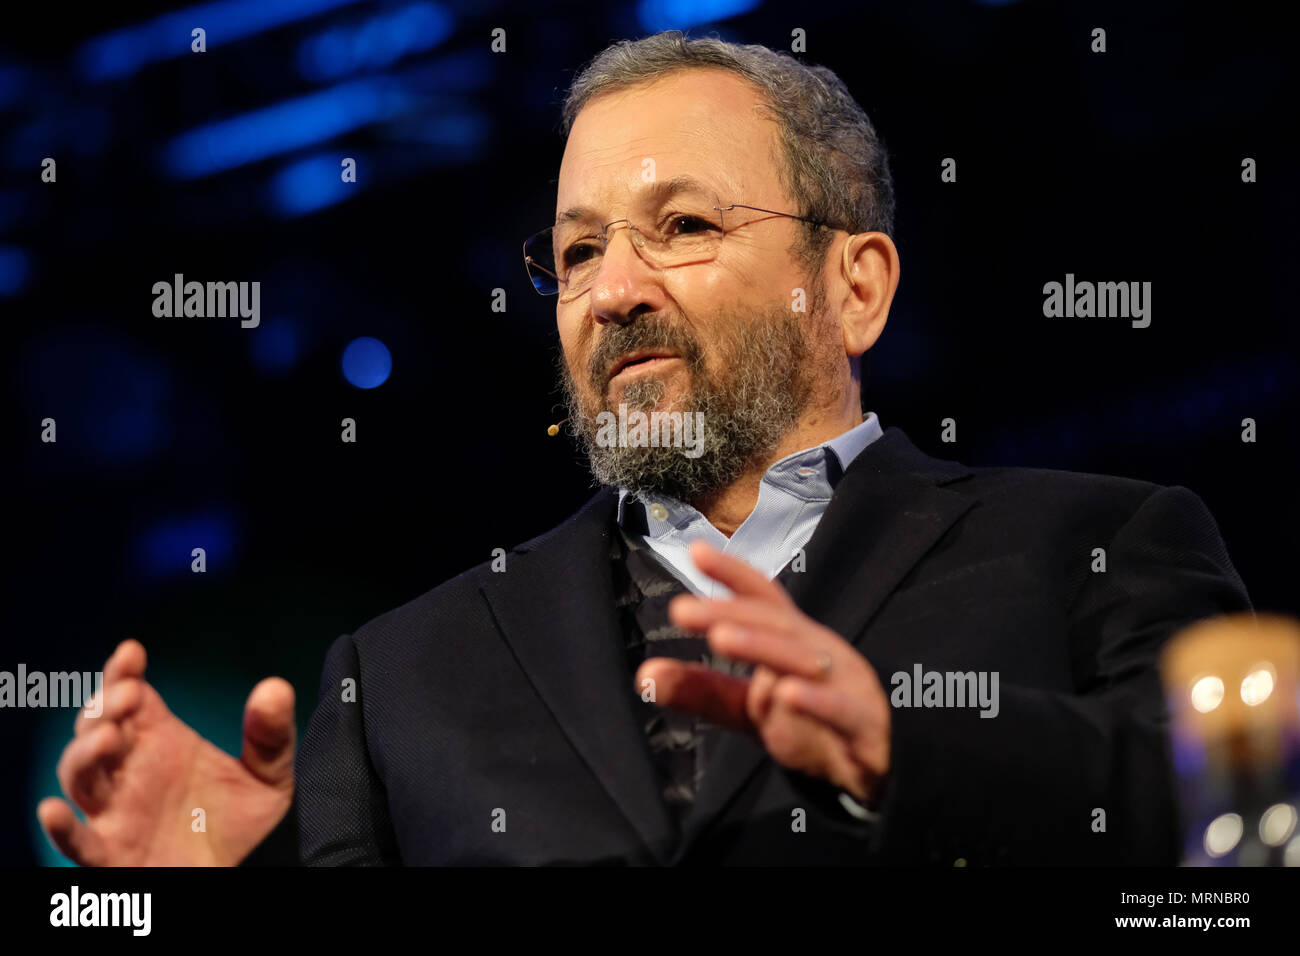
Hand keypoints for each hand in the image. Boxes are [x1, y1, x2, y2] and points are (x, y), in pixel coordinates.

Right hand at [37, 639, 295, 865]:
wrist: (236, 874)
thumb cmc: (238, 821)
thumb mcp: (267, 775)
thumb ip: (271, 736)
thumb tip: (276, 688)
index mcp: (158, 739)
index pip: (129, 696)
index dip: (122, 672)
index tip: (132, 653)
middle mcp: (129, 770)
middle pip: (97, 728)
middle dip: (103, 707)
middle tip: (129, 695)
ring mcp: (116, 809)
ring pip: (79, 776)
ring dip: (84, 753)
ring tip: (110, 736)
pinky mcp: (112, 852)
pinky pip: (78, 842)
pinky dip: (61, 828)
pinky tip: (54, 811)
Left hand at [635, 541, 890, 803]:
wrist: (871, 769)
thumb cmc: (809, 721)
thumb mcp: (746, 707)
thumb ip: (701, 689)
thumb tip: (643, 675)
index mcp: (791, 640)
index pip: (761, 599)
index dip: (732, 574)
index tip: (696, 551)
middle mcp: (817, 651)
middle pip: (772, 623)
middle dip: (728, 613)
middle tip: (681, 609)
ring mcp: (844, 683)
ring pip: (802, 659)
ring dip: (761, 647)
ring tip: (720, 639)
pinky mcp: (862, 723)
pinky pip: (839, 709)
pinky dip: (815, 701)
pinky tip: (788, 694)